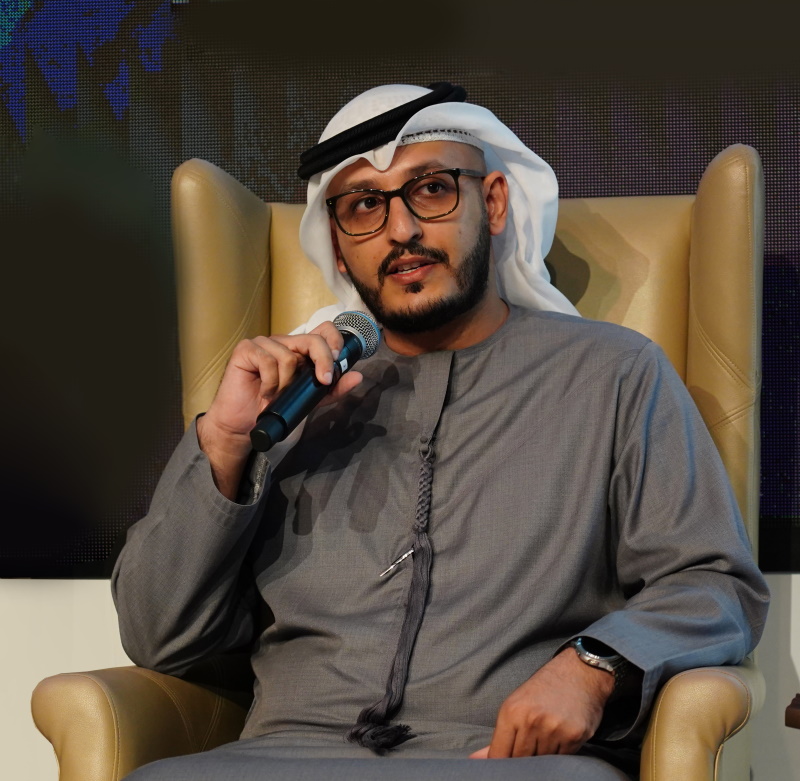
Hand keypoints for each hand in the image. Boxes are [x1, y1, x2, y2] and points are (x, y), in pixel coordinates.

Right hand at [197, 321, 362, 497]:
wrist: (242, 424)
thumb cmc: (273, 408)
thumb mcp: (309, 400)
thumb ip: (333, 389)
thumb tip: (357, 376)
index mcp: (298, 350)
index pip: (321, 330)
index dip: (333, 339)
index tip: (338, 360)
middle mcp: (283, 343)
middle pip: (311, 339)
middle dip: (322, 360)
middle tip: (322, 381)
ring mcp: (263, 344)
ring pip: (288, 356)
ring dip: (286, 383)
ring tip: (277, 396)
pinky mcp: (246, 349)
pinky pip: (268, 361)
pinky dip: (270, 383)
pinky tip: (264, 393)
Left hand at [469, 647, 613, 758]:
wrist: (580, 671)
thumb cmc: (544, 689)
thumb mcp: (517, 704)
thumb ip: (501, 735)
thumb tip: (477, 760)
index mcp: (511, 712)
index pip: (498, 754)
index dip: (501, 763)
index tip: (505, 763)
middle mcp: (531, 720)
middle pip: (520, 761)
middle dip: (523, 758)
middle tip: (532, 742)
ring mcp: (553, 729)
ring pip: (541, 762)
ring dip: (543, 755)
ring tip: (548, 734)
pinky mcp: (574, 736)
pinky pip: (561, 759)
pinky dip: (560, 753)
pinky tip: (561, 734)